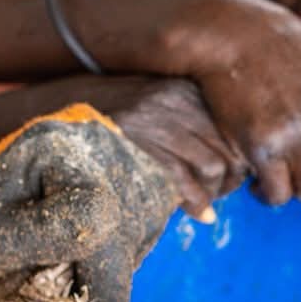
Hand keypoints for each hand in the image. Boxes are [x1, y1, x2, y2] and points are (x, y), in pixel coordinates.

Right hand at [94, 78, 247, 222]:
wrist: (60, 111)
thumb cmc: (116, 116)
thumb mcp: (158, 108)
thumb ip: (194, 125)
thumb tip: (238, 163)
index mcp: (185, 88)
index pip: (234, 127)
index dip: (240, 158)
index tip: (234, 174)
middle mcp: (176, 99)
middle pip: (230, 147)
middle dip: (232, 179)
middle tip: (221, 193)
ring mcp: (156, 121)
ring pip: (213, 165)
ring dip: (215, 192)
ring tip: (206, 201)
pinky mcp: (137, 145)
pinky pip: (183, 180)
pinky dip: (197, 203)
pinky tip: (199, 213)